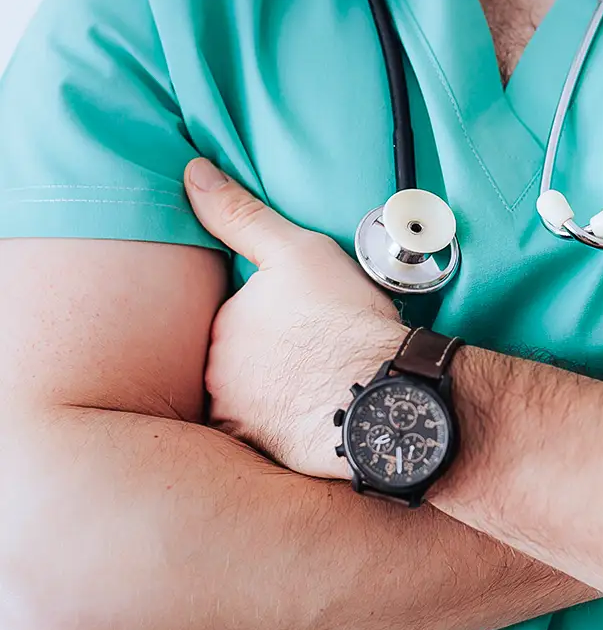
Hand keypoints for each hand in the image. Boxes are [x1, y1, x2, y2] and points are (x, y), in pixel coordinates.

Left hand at [184, 158, 407, 478]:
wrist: (383, 392)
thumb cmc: (345, 320)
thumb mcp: (296, 251)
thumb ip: (241, 215)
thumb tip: (193, 174)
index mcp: (224, 327)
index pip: (239, 319)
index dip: (278, 318)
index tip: (311, 322)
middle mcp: (218, 376)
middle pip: (242, 363)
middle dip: (272, 360)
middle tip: (320, 355)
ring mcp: (241, 419)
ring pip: (254, 401)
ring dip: (279, 395)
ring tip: (324, 387)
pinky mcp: (267, 455)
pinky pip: (271, 437)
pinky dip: (288, 428)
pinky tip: (319, 418)